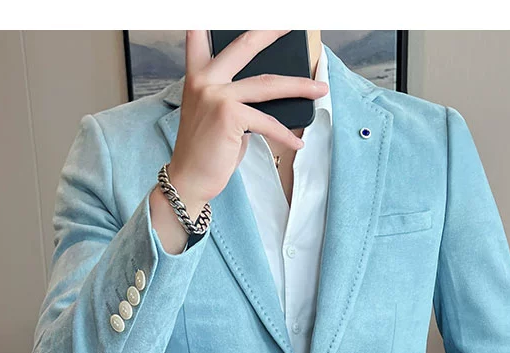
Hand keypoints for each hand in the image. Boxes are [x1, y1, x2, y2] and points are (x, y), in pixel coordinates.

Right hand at [167, 30, 329, 206]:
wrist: (189, 179)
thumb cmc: (206, 151)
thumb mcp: (217, 117)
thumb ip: (237, 99)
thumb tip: (272, 95)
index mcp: (198, 76)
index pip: (199, 36)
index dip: (210, 20)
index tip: (231, 12)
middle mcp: (204, 80)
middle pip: (245, 46)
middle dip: (272, 32)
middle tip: (291, 25)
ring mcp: (216, 95)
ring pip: (267, 84)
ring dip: (299, 86)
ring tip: (320, 88)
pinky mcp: (229, 116)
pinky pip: (267, 122)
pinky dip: (285, 134)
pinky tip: (297, 142)